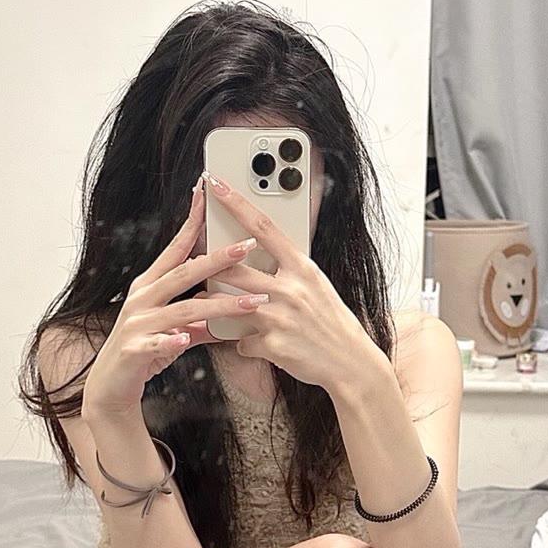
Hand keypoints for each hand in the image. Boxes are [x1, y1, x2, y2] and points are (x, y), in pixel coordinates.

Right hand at [81, 176, 271, 423]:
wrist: (110, 387)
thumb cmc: (143, 353)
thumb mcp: (175, 329)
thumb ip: (200, 314)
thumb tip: (229, 303)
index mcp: (150, 285)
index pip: (175, 248)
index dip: (192, 223)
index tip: (206, 195)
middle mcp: (141, 298)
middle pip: (183, 273)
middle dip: (217, 259)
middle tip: (247, 247)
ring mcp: (136, 323)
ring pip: (183, 309)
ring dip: (219, 306)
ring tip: (251, 303)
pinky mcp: (134, 349)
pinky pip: (158, 343)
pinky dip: (172, 341)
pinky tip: (186, 339)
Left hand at [201, 172, 382, 395]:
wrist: (351, 364)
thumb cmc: (332, 323)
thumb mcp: (316, 286)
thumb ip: (289, 271)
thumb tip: (259, 255)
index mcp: (302, 268)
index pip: (264, 227)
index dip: (237, 204)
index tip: (216, 184)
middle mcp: (291, 289)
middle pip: (235, 267)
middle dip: (211, 266)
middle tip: (196, 264)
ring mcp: (281, 317)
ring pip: (228, 304)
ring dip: (214, 306)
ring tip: (207, 306)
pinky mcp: (273, 345)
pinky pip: (242, 341)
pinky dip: (243, 344)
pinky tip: (254, 345)